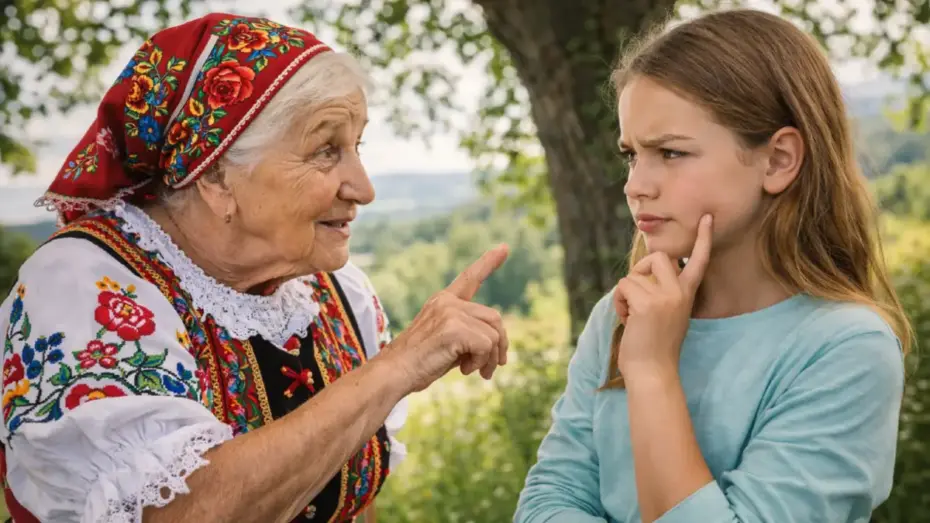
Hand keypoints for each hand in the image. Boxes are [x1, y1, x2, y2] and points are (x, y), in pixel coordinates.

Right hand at [382, 244, 510, 393]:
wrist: (393, 373)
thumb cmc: (417, 364)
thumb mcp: (446, 342)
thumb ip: (468, 334)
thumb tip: (499, 345)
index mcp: (443, 301)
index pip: (469, 278)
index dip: (488, 263)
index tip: (504, 248)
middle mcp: (447, 302)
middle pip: (494, 318)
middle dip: (500, 345)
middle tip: (491, 368)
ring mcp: (450, 312)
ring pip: (494, 334)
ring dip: (490, 359)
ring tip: (476, 372)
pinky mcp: (454, 328)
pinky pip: (486, 346)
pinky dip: (481, 362)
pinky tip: (464, 370)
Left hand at [614, 215, 712, 378]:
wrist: (652, 371)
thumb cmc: (653, 344)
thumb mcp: (665, 312)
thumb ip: (661, 291)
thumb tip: (643, 271)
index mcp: (687, 294)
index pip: (698, 261)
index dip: (703, 238)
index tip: (706, 217)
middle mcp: (680, 292)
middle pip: (657, 256)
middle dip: (639, 269)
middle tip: (636, 294)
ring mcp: (665, 297)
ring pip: (634, 274)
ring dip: (626, 293)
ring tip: (633, 316)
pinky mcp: (647, 304)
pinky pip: (623, 286)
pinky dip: (619, 302)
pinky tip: (627, 319)